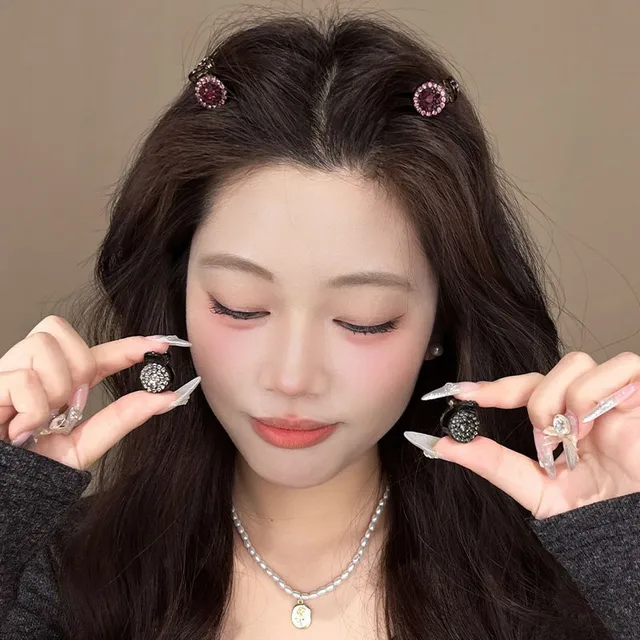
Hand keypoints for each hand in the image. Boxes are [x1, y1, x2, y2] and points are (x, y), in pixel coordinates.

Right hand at [0, 315, 198, 470]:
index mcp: (54, 384)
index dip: (127, 344)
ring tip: (38, 420)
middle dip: (77, 364)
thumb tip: (167, 397)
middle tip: (70, 403)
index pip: (93, 353)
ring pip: (41, 345)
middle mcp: (27, 371)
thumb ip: (122, 418)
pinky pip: (22, 379)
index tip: (160, 345)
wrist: (0, 500)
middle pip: (58, 328)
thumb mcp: (83, 446)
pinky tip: (20, 430)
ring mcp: (2, 376)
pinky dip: (32, 409)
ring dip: (53, 388)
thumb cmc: (30, 474)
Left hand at [405, 351, 639, 518]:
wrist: (632, 539)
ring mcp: (616, 399)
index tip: (461, 393)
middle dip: (536, 399)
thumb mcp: (534, 488)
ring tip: (573, 435)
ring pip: (578, 362)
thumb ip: (491, 463)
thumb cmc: (594, 515)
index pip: (526, 387)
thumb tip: (442, 445)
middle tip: (543, 438)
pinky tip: (596, 423)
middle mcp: (588, 405)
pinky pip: (626, 367)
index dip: (495, 386)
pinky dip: (600, 389)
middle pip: (550, 367)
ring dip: (564, 397)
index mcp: (564, 421)